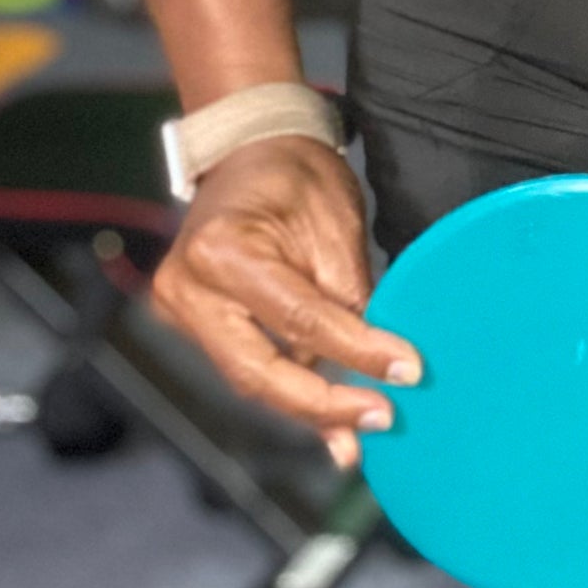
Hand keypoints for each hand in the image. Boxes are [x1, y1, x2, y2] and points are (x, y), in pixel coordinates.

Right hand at [151, 134, 420, 472]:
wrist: (249, 151)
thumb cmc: (295, 176)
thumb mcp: (335, 224)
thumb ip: (350, 296)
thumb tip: (383, 362)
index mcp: (222, 251)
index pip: (299, 319)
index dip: (356, 352)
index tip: (407, 372)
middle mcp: (187, 287)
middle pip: (258, 371)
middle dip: (322, 405)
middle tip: (380, 421)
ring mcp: (181, 310)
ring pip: (251, 378)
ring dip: (309, 408)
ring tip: (359, 436)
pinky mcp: (191, 323)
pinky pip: (246, 365)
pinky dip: (290, 390)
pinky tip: (329, 421)